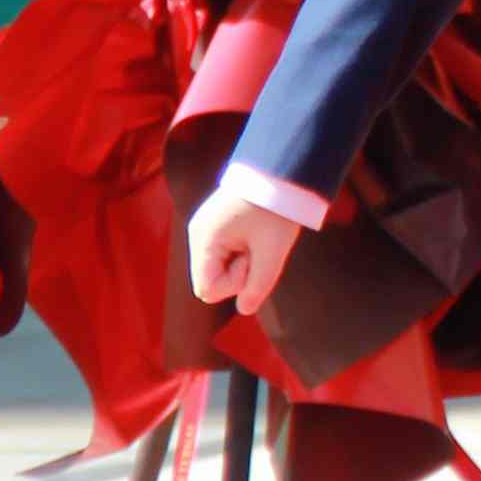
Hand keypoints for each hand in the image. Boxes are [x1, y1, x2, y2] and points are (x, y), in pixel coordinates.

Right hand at [188, 194, 298, 317]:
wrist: (282, 170)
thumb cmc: (277, 210)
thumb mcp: (273, 251)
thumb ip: (258, 285)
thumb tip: (244, 310)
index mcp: (205, 239)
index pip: (207, 289)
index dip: (234, 284)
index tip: (255, 258)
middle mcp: (197, 234)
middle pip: (212, 279)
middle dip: (239, 272)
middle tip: (259, 246)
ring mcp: (205, 228)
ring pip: (219, 266)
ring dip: (242, 260)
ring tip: (258, 236)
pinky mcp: (215, 223)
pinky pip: (224, 252)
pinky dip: (241, 249)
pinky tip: (255, 232)